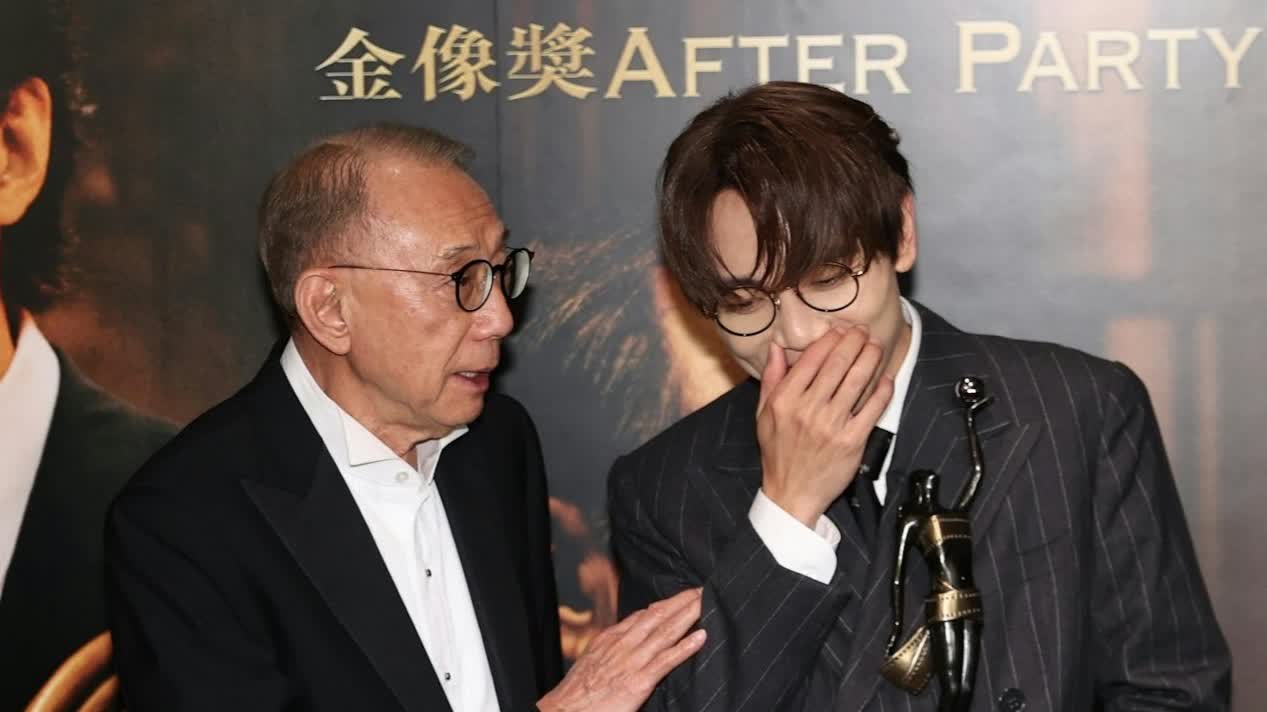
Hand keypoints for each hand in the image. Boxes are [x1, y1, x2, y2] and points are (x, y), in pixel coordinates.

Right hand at [536, 588, 706, 711]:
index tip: (683, 595)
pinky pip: (667, 660)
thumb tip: (627, 640)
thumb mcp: (592, 660)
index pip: (644, 614)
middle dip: (682, 601)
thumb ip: (610, 649)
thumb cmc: (577, 691)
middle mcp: (624, 644)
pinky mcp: (639, 680)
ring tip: (707, 602)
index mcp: (612, 638)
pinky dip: (685, 647)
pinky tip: (701, 637)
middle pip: (659, 615)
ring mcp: (633, 661)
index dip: (666, 603)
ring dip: (689, 614)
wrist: (564, 710)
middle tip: (702, 589)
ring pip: (667, 631)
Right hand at [756, 325, 894, 527]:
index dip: (830, 340)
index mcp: (785, 400)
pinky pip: (872, 408)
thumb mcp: (764, 415)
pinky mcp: (852, 440)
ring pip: (857, 381)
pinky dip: (882, 390)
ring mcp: (832, 425)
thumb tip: (775, 347)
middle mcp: (808, 409)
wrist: (792, 493)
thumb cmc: (778, 453)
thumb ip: (771, 379)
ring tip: (876, 346)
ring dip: (870, 358)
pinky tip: (886, 378)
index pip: (811, 359)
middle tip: (864, 331)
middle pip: (837, 365)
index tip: (840, 330)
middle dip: (854, 342)